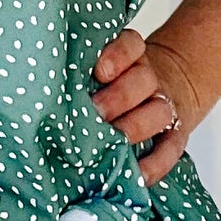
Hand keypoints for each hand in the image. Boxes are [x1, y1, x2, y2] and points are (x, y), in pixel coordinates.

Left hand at [88, 27, 204, 187]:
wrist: (174, 83)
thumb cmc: (119, 81)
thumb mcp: (106, 67)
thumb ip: (84, 73)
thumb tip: (44, 90)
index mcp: (132, 57)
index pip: (131, 45)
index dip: (117, 56)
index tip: (99, 71)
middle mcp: (150, 78)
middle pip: (142, 80)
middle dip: (118, 97)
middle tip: (95, 112)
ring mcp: (166, 106)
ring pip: (159, 111)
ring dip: (135, 127)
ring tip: (113, 142)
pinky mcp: (176, 135)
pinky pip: (171, 149)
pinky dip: (156, 164)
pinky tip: (137, 175)